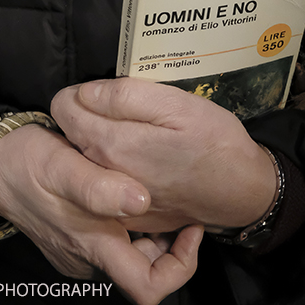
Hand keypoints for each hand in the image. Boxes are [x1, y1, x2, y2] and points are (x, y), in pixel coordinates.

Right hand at [0, 123, 201, 304]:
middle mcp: (89, 257)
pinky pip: (115, 238)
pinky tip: (131, 188)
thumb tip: (141, 200)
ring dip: (151, 227)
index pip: (147, 288)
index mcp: (92, 245)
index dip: (179, 266)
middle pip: (146, 268)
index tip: (189, 227)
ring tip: (157, 188)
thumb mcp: (62, 165)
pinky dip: (131, 220)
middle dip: (169, 241)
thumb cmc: (28, 161)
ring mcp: (82, 250)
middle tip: (179, 201)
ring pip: (133, 251)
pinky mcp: (76, 236)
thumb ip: (98, 187)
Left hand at [51, 78, 277, 233]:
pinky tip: (142, 159)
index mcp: (111, 144)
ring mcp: (113, 199)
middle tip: (124, 109)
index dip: (80, 91)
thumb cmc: (213, 140)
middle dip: (87, 115)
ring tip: (134, 131)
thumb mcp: (175, 103)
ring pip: (85, 158)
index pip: (64, 108)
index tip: (105, 91)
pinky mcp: (127, 213)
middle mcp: (103, 175)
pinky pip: (103, 183)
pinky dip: (112, 167)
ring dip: (99, 141)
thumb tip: (85, 91)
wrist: (241, 191)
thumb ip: (125, 95)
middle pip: (70, 134)